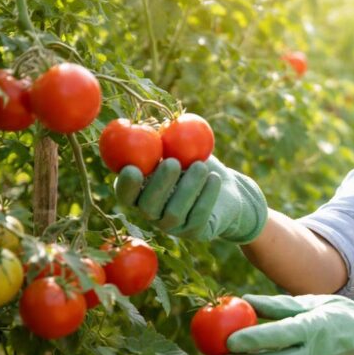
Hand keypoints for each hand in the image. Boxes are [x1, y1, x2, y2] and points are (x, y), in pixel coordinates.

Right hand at [114, 155, 266, 242]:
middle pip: (148, 206)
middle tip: (173, 162)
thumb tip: (154, 122)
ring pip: (174, 212)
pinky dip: (206, 196)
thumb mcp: (182, 150)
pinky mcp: (195, 232)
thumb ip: (165, 141)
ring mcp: (173, 226)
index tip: (132, 168)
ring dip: (188, 187)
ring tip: (201, 166)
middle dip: (159, 184)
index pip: (125, 195)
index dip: (125, 185)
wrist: (228, 191)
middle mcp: (152, 214)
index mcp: (142, 193)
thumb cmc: (198, 164)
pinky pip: (198, 216)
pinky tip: (214, 178)